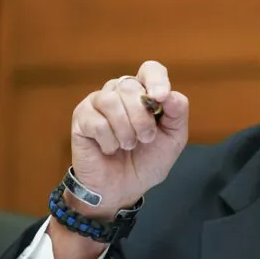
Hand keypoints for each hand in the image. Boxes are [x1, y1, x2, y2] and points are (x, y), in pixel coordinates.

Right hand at [69, 60, 188, 217]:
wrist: (124, 189)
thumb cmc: (148, 161)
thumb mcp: (173, 139)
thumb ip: (177, 114)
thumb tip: (170, 95)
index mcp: (145, 93)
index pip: (150, 69)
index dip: (156, 80)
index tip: (161, 97)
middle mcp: (121, 92)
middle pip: (131, 86)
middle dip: (142, 117)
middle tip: (145, 139)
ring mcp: (98, 103)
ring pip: (111, 100)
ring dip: (125, 129)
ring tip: (128, 145)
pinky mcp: (82, 118)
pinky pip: (96, 121)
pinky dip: (109, 141)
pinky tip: (110, 149)